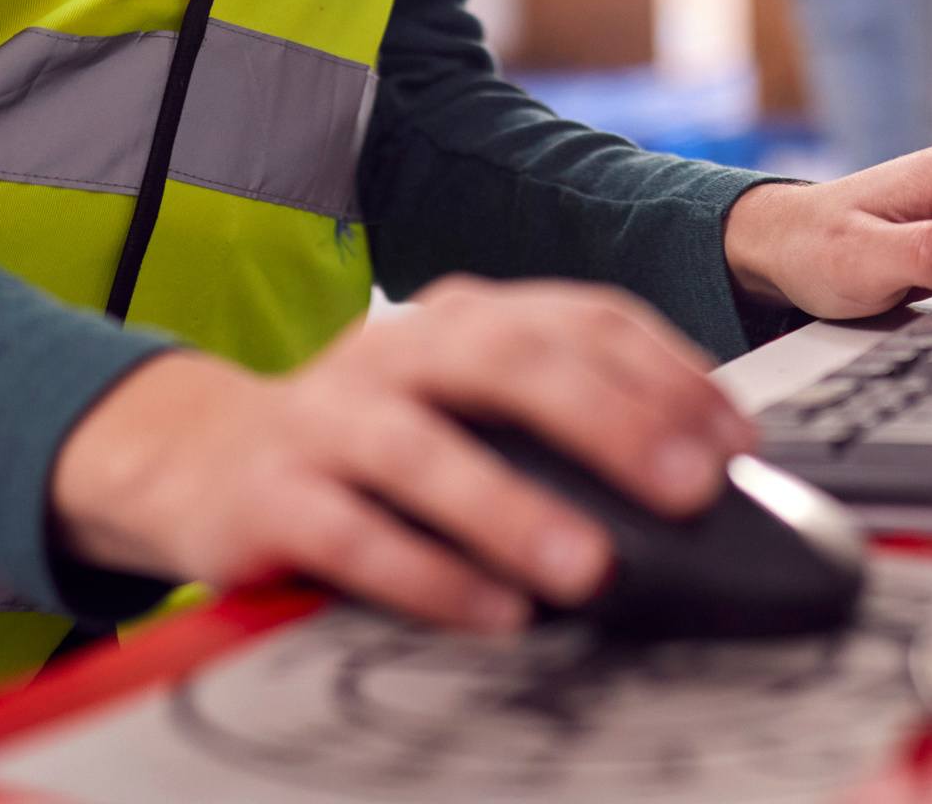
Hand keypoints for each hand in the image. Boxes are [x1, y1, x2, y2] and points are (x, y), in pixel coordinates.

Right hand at [47, 277, 754, 634]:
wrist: (195, 459)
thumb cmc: (366, 439)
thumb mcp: (460, 405)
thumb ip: (552, 419)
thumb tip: (697, 467)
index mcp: (460, 318)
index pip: (577, 318)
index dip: (666, 372)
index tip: (736, 439)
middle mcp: (397, 353)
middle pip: (510, 360)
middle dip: (611, 418)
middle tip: (689, 485)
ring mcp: (328, 419)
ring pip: (425, 450)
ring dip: (514, 509)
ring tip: (591, 568)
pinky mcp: (271, 496)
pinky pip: (354, 535)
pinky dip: (427, 576)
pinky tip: (492, 613)